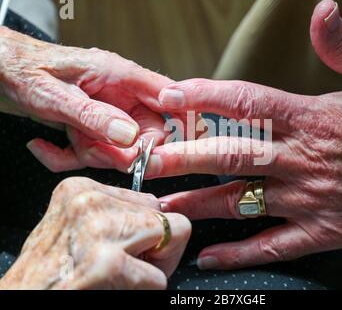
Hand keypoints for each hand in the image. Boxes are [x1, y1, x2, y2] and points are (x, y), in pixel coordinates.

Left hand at [0, 26, 170, 171]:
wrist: (1, 70)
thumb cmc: (25, 70)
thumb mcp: (57, 96)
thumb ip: (93, 116)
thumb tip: (129, 136)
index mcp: (121, 75)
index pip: (167, 97)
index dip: (175, 123)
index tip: (160, 151)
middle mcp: (119, 94)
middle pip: (146, 132)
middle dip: (119, 152)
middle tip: (95, 154)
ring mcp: (107, 112)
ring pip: (118, 148)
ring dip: (89, 155)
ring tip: (63, 144)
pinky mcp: (92, 126)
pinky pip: (94, 151)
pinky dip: (68, 157)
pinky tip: (44, 147)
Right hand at [0, 177, 190, 288]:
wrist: (26, 298)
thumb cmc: (50, 272)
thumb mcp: (76, 226)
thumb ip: (114, 213)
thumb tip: (158, 213)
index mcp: (80, 188)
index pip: (148, 200)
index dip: (146, 230)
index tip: (128, 247)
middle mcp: (88, 202)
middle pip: (162, 216)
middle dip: (158, 244)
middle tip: (133, 265)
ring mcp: (97, 230)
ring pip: (170, 239)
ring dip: (155, 266)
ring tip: (122, 277)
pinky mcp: (106, 264)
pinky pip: (157, 277)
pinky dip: (145, 289)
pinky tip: (115, 288)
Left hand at [146, 0, 341, 269]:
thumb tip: (321, 12)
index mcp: (313, 119)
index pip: (247, 103)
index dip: (206, 97)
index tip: (173, 96)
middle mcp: (303, 160)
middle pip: (231, 155)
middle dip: (185, 157)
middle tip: (148, 160)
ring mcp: (308, 199)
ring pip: (242, 201)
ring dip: (200, 204)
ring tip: (165, 207)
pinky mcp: (321, 231)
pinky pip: (272, 245)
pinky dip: (240, 252)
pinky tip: (212, 256)